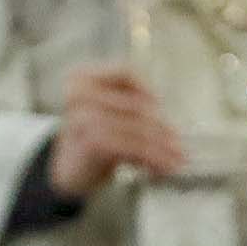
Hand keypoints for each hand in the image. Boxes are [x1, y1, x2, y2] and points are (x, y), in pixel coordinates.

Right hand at [47, 63, 189, 200]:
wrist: (66, 173)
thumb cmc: (91, 141)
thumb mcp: (110, 114)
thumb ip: (133, 107)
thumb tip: (170, 124)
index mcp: (82, 77)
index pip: (125, 72)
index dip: (147, 90)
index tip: (161, 107)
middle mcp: (79, 92)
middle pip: (136, 105)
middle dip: (162, 129)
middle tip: (180, 147)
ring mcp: (83, 116)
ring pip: (137, 129)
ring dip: (161, 148)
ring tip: (176, 161)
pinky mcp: (92, 140)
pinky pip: (132, 147)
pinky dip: (152, 158)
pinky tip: (161, 168)